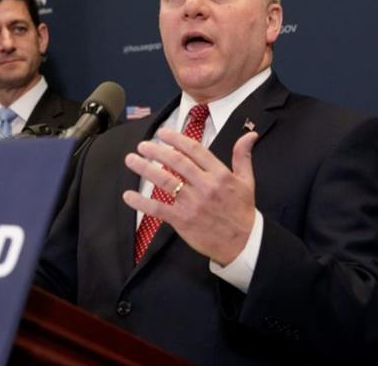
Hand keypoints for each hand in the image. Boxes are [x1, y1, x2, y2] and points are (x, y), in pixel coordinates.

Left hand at [123, 127, 257, 265]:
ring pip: (165, 182)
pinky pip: (158, 209)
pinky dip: (142, 202)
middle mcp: (205, 186)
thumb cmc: (242, 212)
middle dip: (156, 151)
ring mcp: (192, 204)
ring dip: (145, 169)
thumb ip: (243, 157)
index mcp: (220, 175)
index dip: (176, 139)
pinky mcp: (183, 221)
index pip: (195, 150)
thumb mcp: (247, 182)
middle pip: (176, 162)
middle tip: (142, 145)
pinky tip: (128, 195)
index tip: (162, 133)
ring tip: (131, 160)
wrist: (242, 244)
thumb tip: (249, 134)